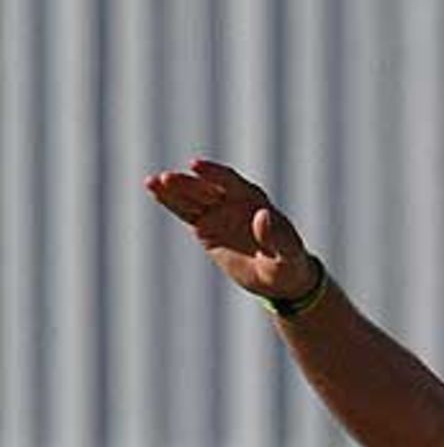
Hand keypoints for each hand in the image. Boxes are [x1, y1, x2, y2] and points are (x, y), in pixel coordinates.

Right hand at [144, 158, 314, 300]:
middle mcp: (232, 200)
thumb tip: (262, 216)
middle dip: (187, 184)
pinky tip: (153, 190)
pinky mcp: (206, 226)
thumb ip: (277, 237)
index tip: (195, 166)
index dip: (213, 173)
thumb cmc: (288, 264)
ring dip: (172, 190)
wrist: (280, 279)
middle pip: (206, 188)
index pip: (229, 181)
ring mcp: (217, 212)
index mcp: (252, 199)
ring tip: (152, 183)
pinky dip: (170, 201)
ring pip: (191, 197)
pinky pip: (185, 211)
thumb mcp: (288, 254)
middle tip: (167, 179)